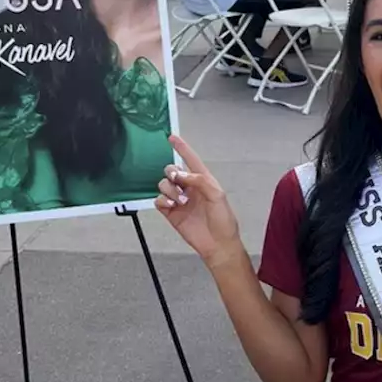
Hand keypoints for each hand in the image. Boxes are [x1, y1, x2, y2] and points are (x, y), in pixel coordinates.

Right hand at [155, 135, 243, 265]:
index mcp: (203, 181)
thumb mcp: (217, 195)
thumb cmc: (223, 221)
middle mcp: (190, 188)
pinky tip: (171, 205)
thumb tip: (181, 175)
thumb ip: (200, 181)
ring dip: (169, 189)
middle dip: (172, 172)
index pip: (191, 160)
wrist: (217, 244)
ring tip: (180, 200)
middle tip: (178, 181)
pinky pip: (159, 200)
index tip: (172, 137)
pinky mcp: (171, 213)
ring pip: (163, 184)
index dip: (182, 148)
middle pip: (172, 170)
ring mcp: (180, 200)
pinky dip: (162, 200)